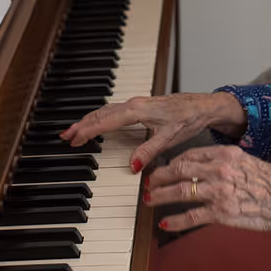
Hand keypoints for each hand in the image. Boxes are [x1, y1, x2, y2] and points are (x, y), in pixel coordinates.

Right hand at [60, 92, 245, 171]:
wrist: (204, 106)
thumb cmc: (189, 118)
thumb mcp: (170, 137)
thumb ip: (149, 151)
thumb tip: (131, 166)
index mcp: (138, 110)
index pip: (105, 121)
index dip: (88, 130)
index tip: (74, 139)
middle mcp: (134, 104)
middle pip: (101, 114)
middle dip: (82, 125)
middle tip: (66, 136)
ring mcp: (137, 104)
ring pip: (106, 111)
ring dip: (89, 121)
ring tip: (76, 132)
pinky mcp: (140, 106)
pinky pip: (113, 111)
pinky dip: (100, 118)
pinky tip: (98, 124)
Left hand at [144, 145, 270, 233]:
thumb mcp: (246, 160)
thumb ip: (224, 160)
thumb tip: (202, 163)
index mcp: (225, 154)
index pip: (189, 154)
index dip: (171, 162)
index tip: (163, 168)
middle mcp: (219, 170)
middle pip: (179, 170)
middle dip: (159, 177)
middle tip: (148, 183)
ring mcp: (219, 192)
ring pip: (180, 192)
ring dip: (160, 196)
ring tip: (149, 200)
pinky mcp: (221, 213)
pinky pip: (191, 217)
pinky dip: (175, 221)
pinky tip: (164, 224)